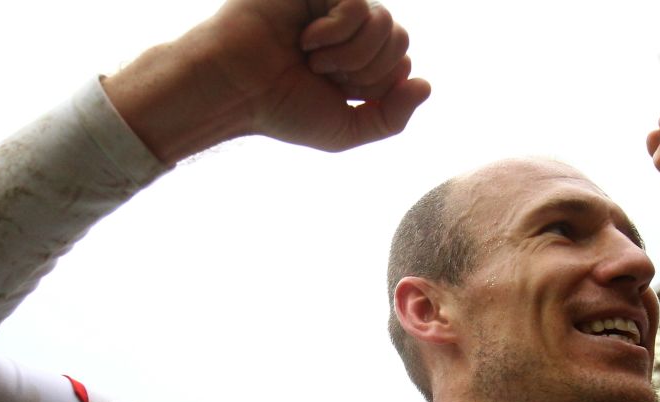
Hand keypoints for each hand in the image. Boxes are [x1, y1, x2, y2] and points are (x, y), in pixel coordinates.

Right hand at [104, 0, 430, 161]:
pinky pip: (357, 4)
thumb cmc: (279, 110)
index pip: (402, 62)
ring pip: (384, 22)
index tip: (340, 93)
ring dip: (351, 54)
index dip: (379, 85)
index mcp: (356, 60)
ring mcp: (332, 5)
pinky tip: (306, 39)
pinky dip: (336, 31)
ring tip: (313, 60)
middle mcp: (347, 30)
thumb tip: (425, 85)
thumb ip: (391, 118)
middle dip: (367, 70)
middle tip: (325, 76)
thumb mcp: (345, 130)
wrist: (234, 90)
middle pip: (399, 38)